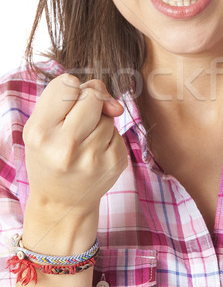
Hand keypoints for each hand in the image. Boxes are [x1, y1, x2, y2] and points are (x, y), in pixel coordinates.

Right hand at [23, 74, 127, 217]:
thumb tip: (115, 106)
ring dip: (98, 122)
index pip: (68, 84)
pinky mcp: (115, 163)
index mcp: (40, 133)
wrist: (61, 201)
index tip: (65, 106)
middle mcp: (66, 147)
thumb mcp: (42, 125)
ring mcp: (93, 157)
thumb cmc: (50, 154)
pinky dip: (108, 137)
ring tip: (83, 143)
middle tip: (77, 123)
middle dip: (89, 102)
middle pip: (93, 96)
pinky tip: (95, 153)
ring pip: (108, 115)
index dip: (71, 90)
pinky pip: (118, 132)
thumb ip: (70, 98)